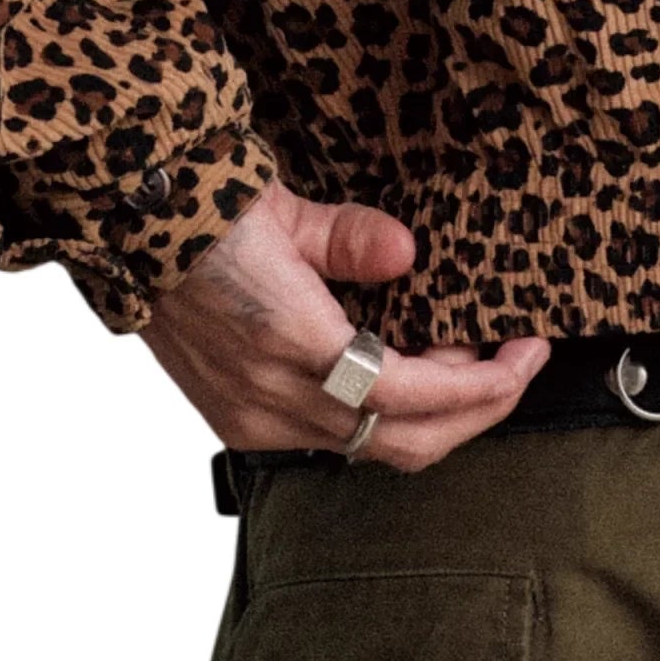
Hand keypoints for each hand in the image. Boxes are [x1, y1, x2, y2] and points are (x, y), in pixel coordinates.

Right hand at [141, 181, 547, 472]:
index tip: (525, 356)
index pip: (408, 395)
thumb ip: (354, 238)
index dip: (479, 387)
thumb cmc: (210, 214)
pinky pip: (335, 440)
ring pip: (372, 448)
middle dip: (475, 412)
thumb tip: (408, 254)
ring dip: (433, 417)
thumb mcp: (289, 212)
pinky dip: (384, 418)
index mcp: (289, 344)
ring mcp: (254, 419)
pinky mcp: (242, 421)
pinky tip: (407, 375)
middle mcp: (272, 399)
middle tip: (515, 366)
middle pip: (403, 442)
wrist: (134, 232)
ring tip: (468, 364)